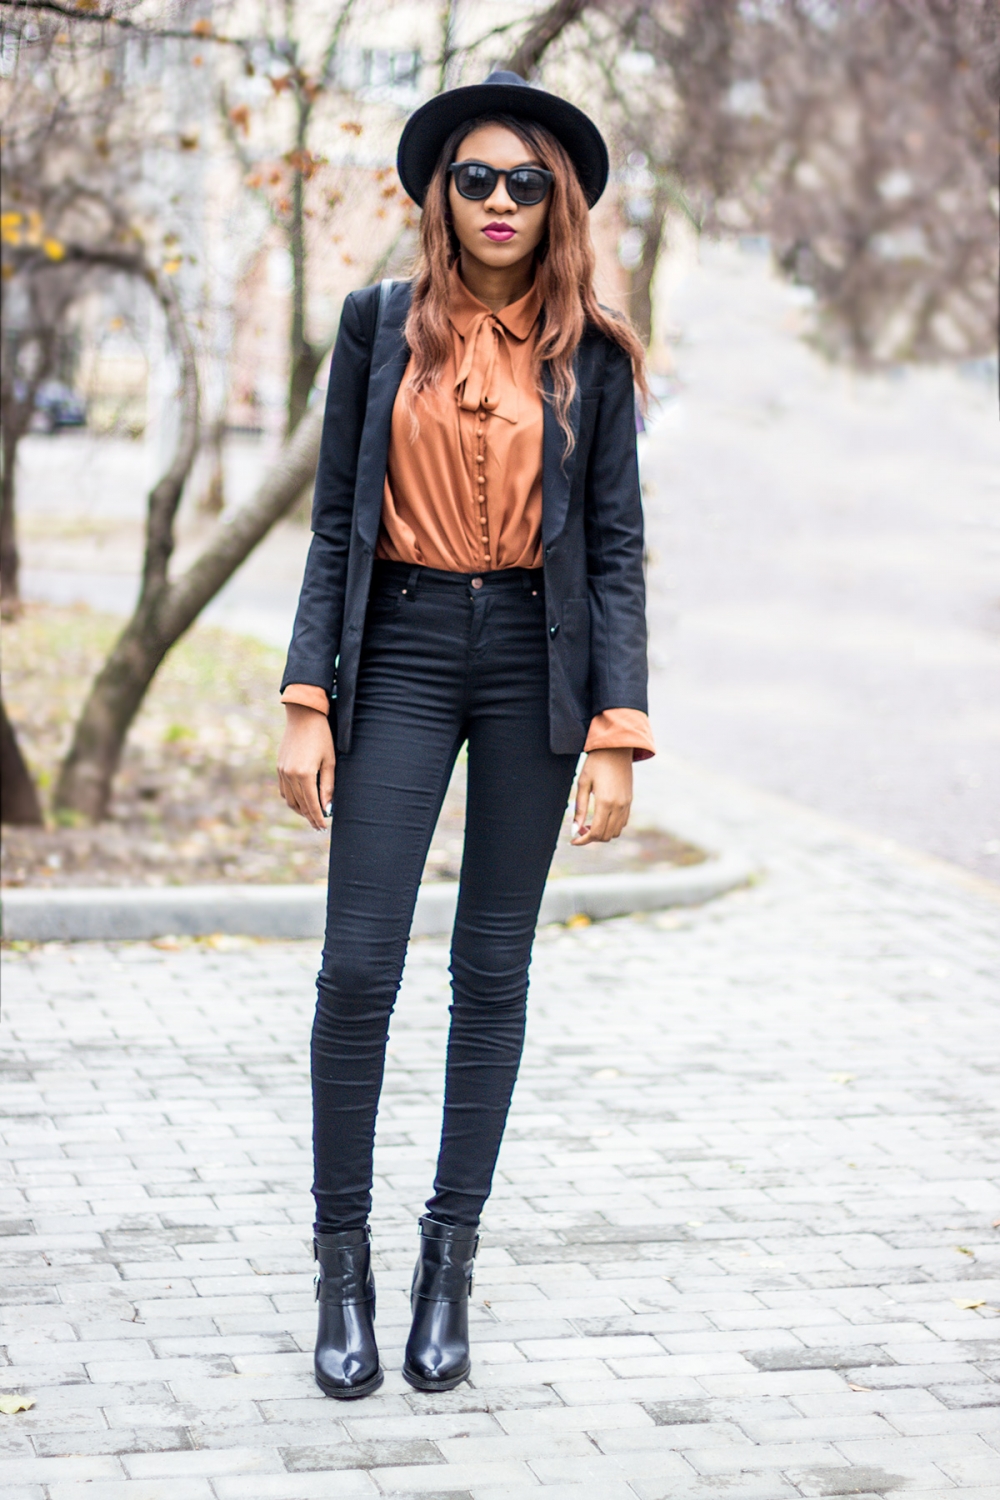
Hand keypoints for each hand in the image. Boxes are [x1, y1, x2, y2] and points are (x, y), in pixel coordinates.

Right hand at [277, 703, 334, 830]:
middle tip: (318, 825)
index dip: (318, 818)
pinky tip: (300, 801)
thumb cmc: (321, 737)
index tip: (323, 827)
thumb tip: (328, 807)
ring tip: (311, 815)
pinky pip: (283, 790)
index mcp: (304, 774)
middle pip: (300, 805)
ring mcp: (282, 771)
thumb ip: (328, 786)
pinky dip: (292, 799)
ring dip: (300, 810)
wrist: (303, 716)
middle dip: (310, 817)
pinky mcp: (279, 767)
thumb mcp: (329, 761)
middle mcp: (290, 775)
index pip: (312, 804)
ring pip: (289, 800)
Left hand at [571, 747, 632, 844]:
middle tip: (579, 830)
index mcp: (605, 802)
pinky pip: (622, 823)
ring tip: (589, 824)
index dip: (583, 840)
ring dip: (602, 833)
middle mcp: (619, 806)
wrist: (616, 749)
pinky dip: (611, 826)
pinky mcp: (630, 801)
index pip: (595, 832)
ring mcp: (626, 804)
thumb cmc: (596, 763)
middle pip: (605, 835)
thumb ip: (579, 808)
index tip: (573, 841)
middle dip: (591, 838)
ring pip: (615, 832)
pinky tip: (600, 818)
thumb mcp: (583, 783)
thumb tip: (575, 829)